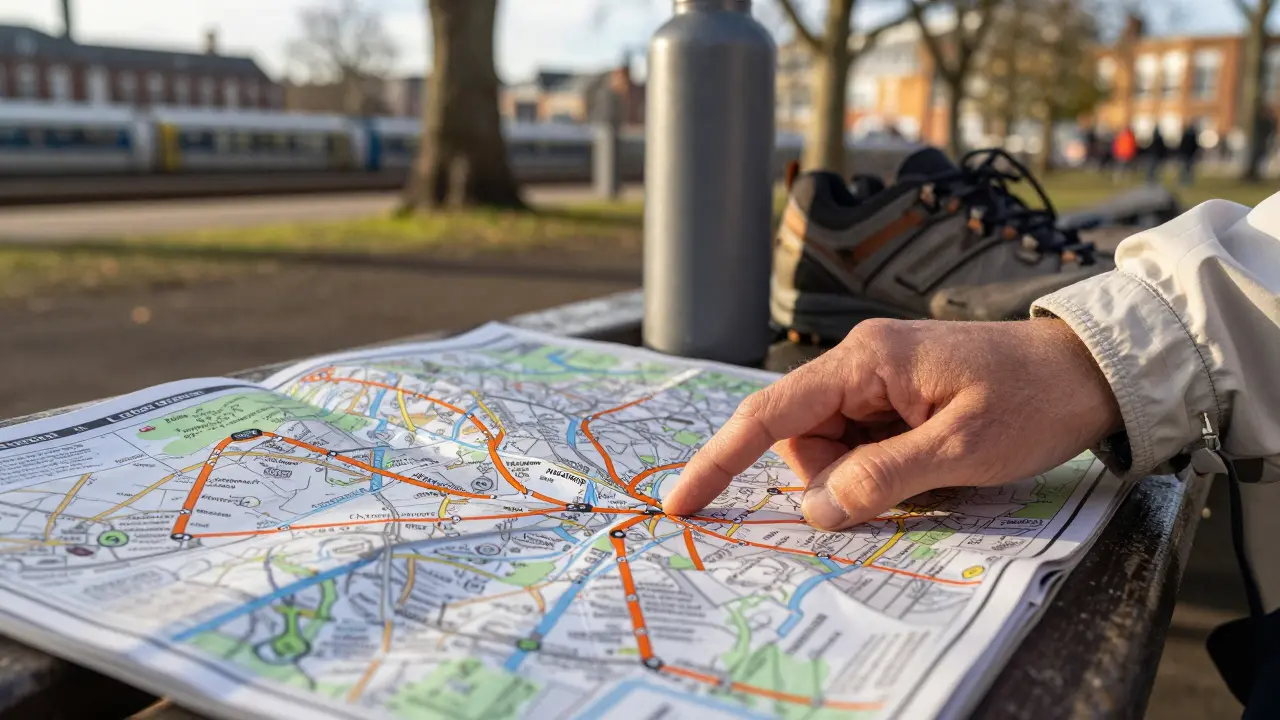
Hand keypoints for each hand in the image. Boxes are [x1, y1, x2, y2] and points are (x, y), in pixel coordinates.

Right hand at [663, 318, 1121, 529]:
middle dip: (832, 480)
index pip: (769, 414)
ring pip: (832, 449)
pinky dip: (881, 468)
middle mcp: (860, 363)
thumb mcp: (962, 451)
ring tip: (933, 468)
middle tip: (906, 486)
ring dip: (864, 476)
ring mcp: (878, 379)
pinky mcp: (897, 395)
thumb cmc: (1034, 399)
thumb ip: (881, 480)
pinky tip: (931, 462)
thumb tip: (815, 509)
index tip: (682, 503)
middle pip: (803, 441)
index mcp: (865, 362)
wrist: (1094, 369)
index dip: (719, 460)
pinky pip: (862, 444)